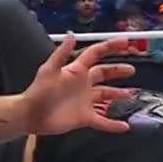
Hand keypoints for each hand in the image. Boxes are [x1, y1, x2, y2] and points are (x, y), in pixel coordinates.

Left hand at [22, 34, 136, 135]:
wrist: (31, 115)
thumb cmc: (39, 91)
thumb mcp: (49, 69)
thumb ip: (61, 53)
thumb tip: (71, 35)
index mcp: (76, 70)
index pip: (96, 54)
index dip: (110, 47)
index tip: (125, 43)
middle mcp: (82, 84)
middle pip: (104, 74)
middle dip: (117, 70)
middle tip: (131, 69)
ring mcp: (84, 101)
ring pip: (105, 95)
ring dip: (117, 94)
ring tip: (130, 93)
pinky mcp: (84, 117)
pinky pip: (102, 120)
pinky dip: (113, 124)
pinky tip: (124, 126)